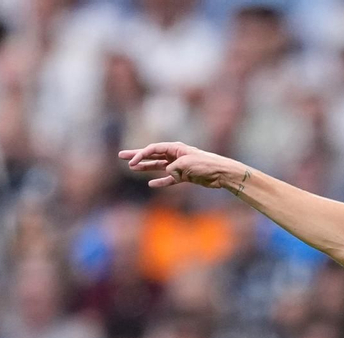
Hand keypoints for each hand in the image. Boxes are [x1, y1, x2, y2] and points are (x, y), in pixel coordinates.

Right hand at [118, 142, 244, 190]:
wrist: (222, 174)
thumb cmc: (206, 165)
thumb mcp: (186, 164)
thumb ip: (173, 168)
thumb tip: (168, 173)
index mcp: (175, 148)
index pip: (153, 149)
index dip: (141, 155)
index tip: (132, 162)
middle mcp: (175, 155)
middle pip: (153, 155)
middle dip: (138, 156)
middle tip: (121, 156)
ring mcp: (179, 166)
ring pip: (159, 166)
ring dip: (146, 168)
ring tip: (132, 168)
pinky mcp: (184, 176)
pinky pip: (169, 179)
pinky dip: (161, 181)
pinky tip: (151, 184)